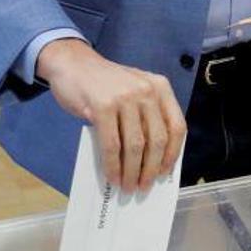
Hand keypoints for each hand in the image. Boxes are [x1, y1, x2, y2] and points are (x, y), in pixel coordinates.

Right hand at [36, 39, 185, 192]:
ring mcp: (125, 97)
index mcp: (160, 87)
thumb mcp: (135, 91)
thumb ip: (146, 116)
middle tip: (144, 186)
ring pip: (135, 145)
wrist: (74, 64)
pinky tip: (112, 176)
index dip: (173, 153)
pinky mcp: (103, 106)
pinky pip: (112, 145)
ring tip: (128, 186)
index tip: (165, 173)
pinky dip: (113, 166)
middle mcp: (147, 90)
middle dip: (151, 169)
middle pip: (157, 139)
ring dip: (132, 172)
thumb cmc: (105, 84)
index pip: (177, 126)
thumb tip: (152, 159)